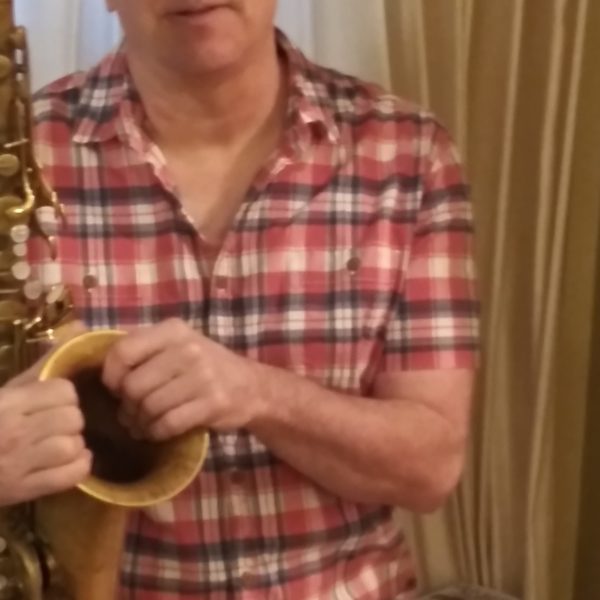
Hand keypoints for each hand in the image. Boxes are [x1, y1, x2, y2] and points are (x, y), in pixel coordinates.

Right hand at [0, 320, 91, 505]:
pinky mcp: (22, 490)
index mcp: (7, 403)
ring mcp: (18, 464)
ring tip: (60, 443)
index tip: (54, 401)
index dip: (64, 396)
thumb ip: (44, 362)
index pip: (63, 392)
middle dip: (70, 420)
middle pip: (72, 418)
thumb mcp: (7, 389)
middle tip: (57, 424)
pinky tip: (70, 461)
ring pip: (72, 446)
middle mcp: (14, 432)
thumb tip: (80, 328)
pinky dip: (77, 467)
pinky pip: (71, 475)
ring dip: (73, 445)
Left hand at [102, 318, 265, 440]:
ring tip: (144, 424)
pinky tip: (159, 431)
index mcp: (173, 330)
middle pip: (133, 385)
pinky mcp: (212, 403)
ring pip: (149, 407)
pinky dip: (157, 432)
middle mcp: (188, 348)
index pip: (123, 352)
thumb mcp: (178, 345)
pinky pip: (167, 424)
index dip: (111, 376)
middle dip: (127, 405)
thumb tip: (102, 376)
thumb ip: (144, 350)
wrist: (251, 386)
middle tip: (132, 412)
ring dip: (141, 422)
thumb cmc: (204, 366)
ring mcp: (203, 376)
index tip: (116, 388)